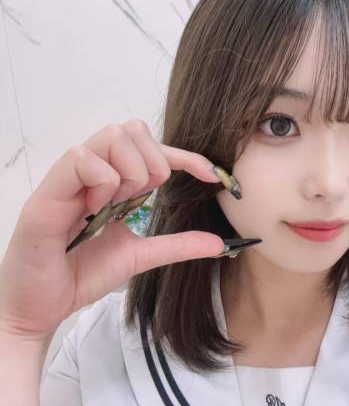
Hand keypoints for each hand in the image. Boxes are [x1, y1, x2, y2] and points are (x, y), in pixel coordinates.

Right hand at [0, 119, 226, 340]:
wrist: (42, 307)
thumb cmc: (80, 274)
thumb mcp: (139, 256)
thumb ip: (176, 245)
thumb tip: (218, 243)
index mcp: (110, 181)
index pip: (151, 148)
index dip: (185, 156)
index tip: (212, 175)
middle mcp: (89, 172)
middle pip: (132, 129)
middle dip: (153, 162)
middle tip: (142, 198)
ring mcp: (68, 179)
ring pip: (111, 137)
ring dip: (129, 172)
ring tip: (114, 206)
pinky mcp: (47, 193)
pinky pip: (81, 159)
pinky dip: (102, 182)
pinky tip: (93, 210)